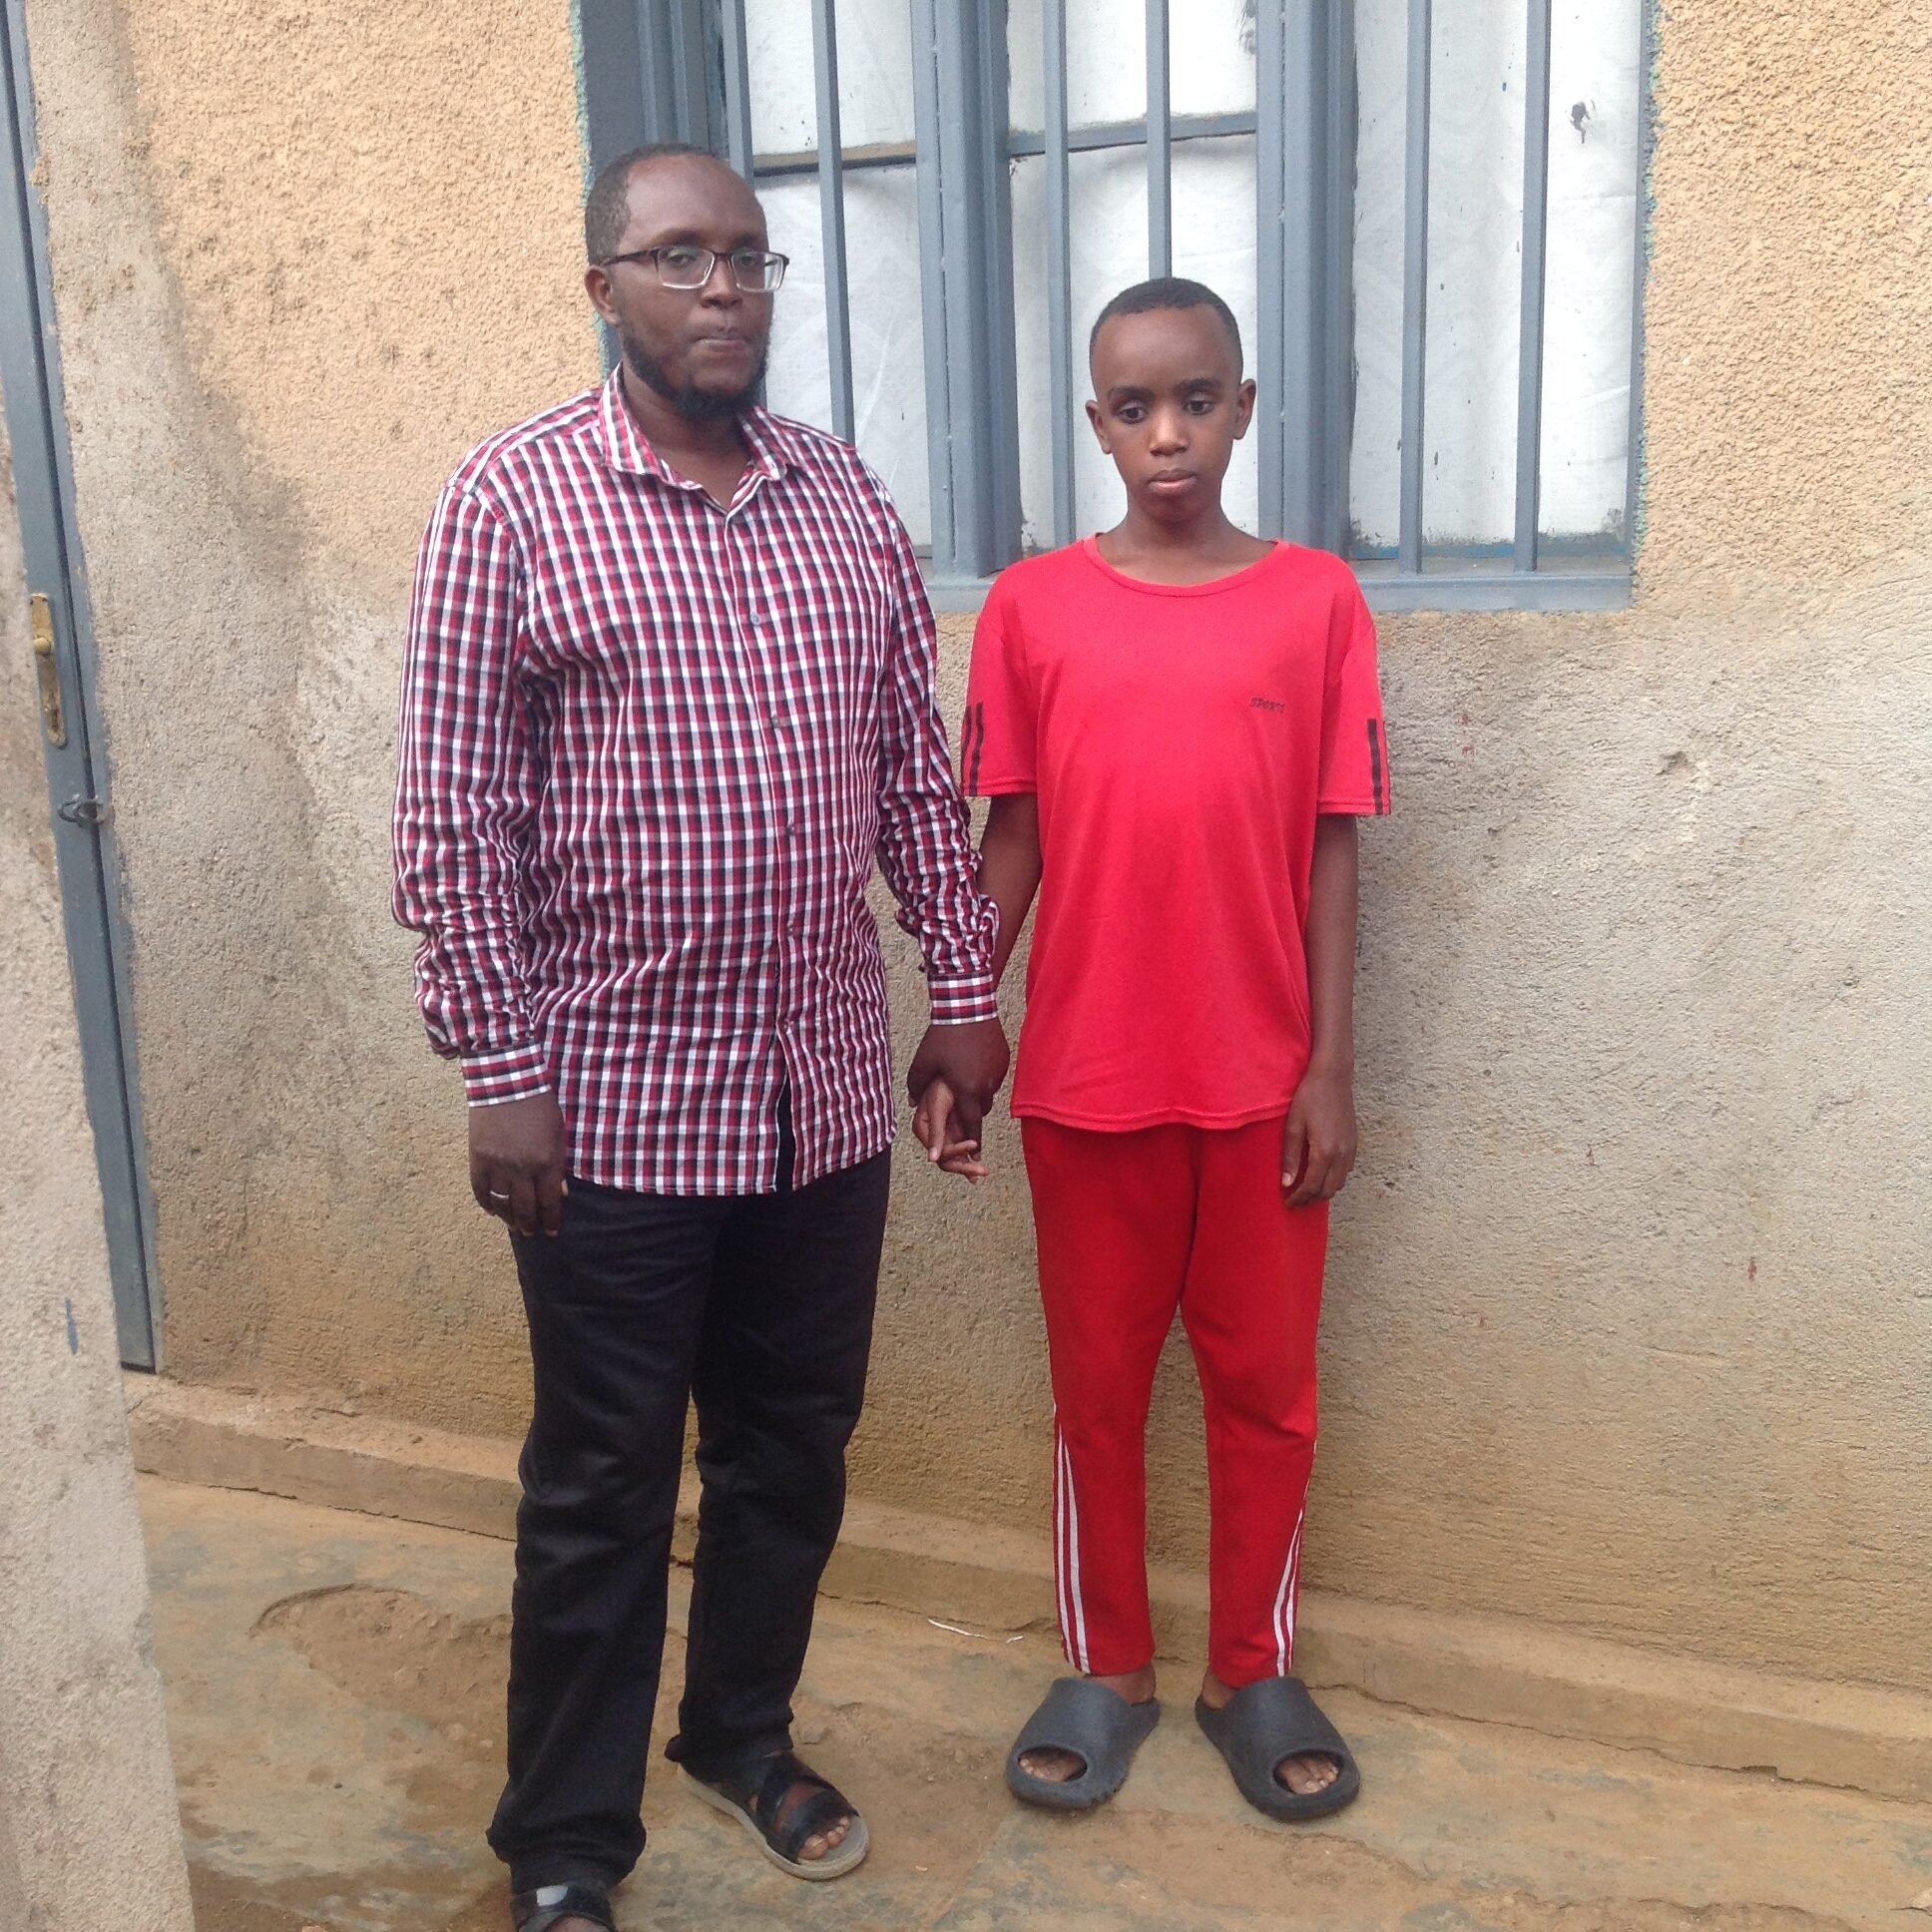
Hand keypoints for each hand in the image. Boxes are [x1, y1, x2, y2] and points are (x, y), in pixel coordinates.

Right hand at [470, 1091, 568, 1236]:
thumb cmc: (539, 1106)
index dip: (551, 1220)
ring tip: (514, 1226)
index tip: (553, 1231)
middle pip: (525, 1208)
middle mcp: (522, 1168)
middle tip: (531, 1232)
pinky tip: (493, 1210)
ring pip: (502, 1204)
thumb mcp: (559, 1133)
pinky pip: (480, 1190)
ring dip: (509, 1219)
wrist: (506, 1083)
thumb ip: (560, 1163)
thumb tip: (561, 1192)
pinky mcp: (478, 1159)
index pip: (549, 1202)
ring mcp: (497, 1165)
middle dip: (530, 1225)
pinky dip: (486, 1203)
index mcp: (546, 1162)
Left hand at [906, 1018, 1009, 1151]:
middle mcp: (986, 1086)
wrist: (967, 1007)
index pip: (970, 1125)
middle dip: (970, 1114)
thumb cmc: (942, 1037)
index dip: (971, 1143)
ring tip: (963, 1078)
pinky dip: (983, 1075)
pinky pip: (993, 1076)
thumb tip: (911, 1104)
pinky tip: (972, 1061)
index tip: (974, 1159)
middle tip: (959, 1107)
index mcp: (966, 1090)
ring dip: (976, 1092)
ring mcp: (998, 1072)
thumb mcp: (923, 1064)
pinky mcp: (1004, 1060)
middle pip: (979, 1111)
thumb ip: (915, 1087)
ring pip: (987, 1093)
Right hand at [913, 1076, 989, 1181]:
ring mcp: (945, 1134)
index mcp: (923, 1128)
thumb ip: (936, 1133)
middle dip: (963, 1167)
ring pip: (954, 1158)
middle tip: (981, 1172)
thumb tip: (932, 1159)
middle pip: (945, 1159)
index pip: (937, 1150)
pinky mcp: (957, 1131)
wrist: (955, 1069)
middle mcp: (933, 1134)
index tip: (972, 1143)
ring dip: (968, 1166)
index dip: (954, 1151)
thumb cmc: (942, 1083)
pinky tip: (979, 1168)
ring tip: (983, 1171)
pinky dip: (970, 1159)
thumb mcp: (939, 1107)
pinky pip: (962, 1150)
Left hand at [1282, 1063, 1356, 1206]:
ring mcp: (1350, 1150)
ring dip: (1323, 1192)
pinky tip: (1321, 1175)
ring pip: (1339, 1183)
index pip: (1311, 1186)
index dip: (1299, 1198)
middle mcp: (1341, 1155)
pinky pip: (1346, 1172)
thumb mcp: (1293, 1126)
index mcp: (1324, 1151)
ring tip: (1306, 1192)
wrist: (1333, 1078)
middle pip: (1327, 1190)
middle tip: (1295, 1202)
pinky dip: (1333, 1180)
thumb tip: (1286, 1183)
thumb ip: (1290, 1156)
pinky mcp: (1354, 1144)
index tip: (1287, 1203)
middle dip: (1311, 1200)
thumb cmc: (1309, 1098)